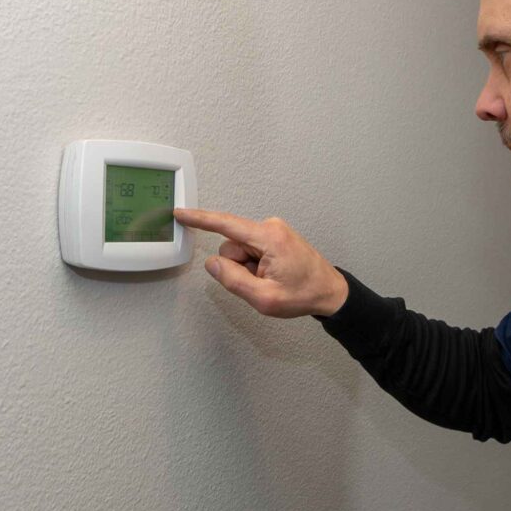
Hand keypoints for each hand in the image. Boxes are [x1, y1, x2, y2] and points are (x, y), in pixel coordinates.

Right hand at [173, 208, 348, 317]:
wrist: (329, 292)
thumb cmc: (304, 294)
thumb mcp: (264, 298)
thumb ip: (233, 280)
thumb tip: (213, 264)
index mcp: (269, 238)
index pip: (225, 225)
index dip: (199, 219)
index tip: (180, 213)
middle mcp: (271, 227)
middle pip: (232, 247)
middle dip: (239, 267)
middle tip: (262, 283)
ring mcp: (274, 231)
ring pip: (240, 251)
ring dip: (248, 269)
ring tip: (271, 279)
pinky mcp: (275, 237)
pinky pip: (251, 252)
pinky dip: (256, 266)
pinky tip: (274, 275)